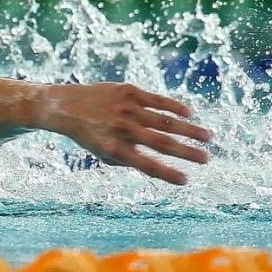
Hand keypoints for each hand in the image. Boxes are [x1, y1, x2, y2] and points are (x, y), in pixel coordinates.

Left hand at [35, 82, 211, 184]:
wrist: (64, 106)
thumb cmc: (89, 134)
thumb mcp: (103, 153)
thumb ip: (129, 160)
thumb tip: (159, 167)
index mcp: (115, 149)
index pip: (148, 165)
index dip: (168, 174)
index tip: (186, 181)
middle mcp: (122, 129)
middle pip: (162, 143)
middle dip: (187, 152)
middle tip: (207, 159)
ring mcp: (126, 108)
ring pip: (165, 121)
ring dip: (189, 130)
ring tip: (208, 137)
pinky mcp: (128, 91)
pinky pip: (157, 100)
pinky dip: (175, 107)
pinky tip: (190, 115)